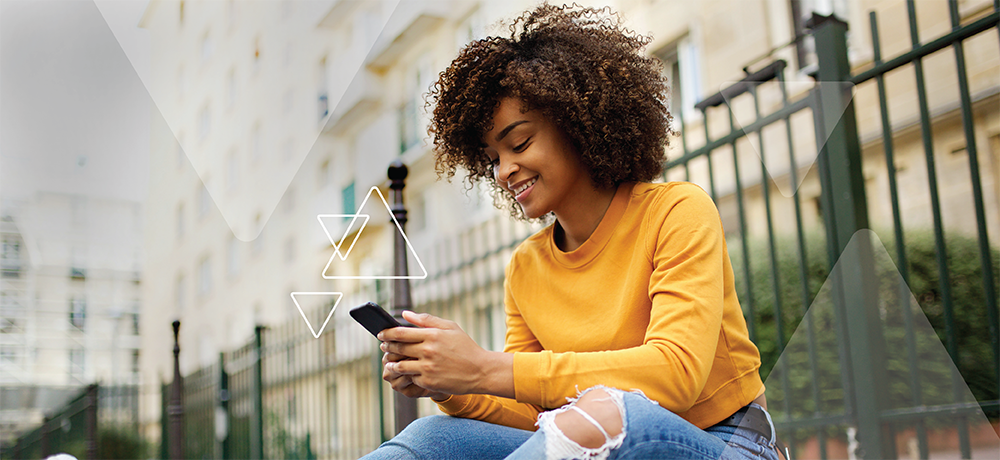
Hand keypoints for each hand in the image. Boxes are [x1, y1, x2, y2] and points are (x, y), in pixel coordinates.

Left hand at [378, 311, 511, 397]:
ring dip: (392, 363)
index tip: (380, 334)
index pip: (400, 332)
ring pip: (399, 365)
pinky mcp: (428, 382)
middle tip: (384, 347)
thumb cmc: (465, 347)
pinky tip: (407, 373)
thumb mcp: (450, 328)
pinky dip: (407, 375)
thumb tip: (405, 314)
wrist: (480, 371)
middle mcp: (428, 351)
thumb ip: (426, 320)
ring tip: (391, 362)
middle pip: (397, 348)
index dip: (386, 333)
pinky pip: (411, 378)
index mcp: (432, 335)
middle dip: (387, 347)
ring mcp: (428, 368)